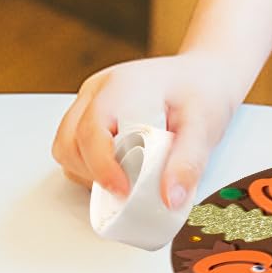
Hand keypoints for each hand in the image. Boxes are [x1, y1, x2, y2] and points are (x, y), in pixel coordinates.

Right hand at [53, 53, 244, 207]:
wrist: (204, 73)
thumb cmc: (203, 91)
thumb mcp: (205, 125)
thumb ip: (188, 162)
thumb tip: (170, 199)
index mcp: (123, 86)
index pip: (93, 130)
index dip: (102, 167)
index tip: (123, 191)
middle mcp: (98, 90)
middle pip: (70, 142)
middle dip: (94, 175)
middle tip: (128, 192)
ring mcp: (89, 100)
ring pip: (66, 146)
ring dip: (88, 172)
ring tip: (124, 181)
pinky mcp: (89, 112)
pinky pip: (73, 145)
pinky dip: (90, 166)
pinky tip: (119, 170)